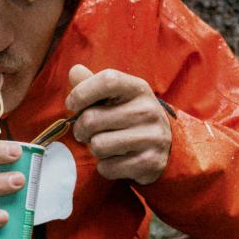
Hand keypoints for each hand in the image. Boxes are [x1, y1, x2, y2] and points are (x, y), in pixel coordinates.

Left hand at [66, 64, 171, 185]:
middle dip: (81, 129)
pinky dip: (105, 167)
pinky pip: (107, 167)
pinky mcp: (149, 162)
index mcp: (138, 88)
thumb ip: (94, 84)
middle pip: (92, 119)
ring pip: (98, 146)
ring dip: (94, 149)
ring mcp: (151, 137)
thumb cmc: (131, 116)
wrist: (167, 145)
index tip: (72, 104)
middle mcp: (147, 110)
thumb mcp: (118, 96)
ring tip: (105, 145)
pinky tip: (117, 159)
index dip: (82, 92)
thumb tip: (75, 71)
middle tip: (86, 132)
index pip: (107, 80)